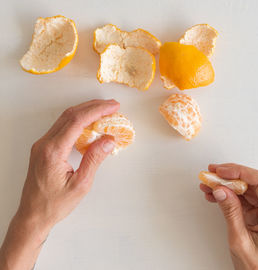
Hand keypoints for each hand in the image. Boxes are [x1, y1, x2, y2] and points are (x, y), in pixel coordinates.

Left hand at [0, 99, 118, 269]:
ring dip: (85, 111)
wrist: (33, 214)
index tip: (112, 107)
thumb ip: (94, 159)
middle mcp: (45, 143)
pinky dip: (78, 121)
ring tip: (104, 111)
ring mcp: (42, 144)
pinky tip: (89, 124)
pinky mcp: (43, 148)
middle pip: (70, 114)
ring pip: (65, 118)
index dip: (97, 110)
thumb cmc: (55, 204)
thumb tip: (108, 140)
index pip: (77, 121)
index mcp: (53, 151)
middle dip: (93, 106)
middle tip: (112, 105)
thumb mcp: (80, 184)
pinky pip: (62, 127)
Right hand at [200, 163, 257, 269]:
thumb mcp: (240, 241)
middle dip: (230, 177)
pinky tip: (215, 195)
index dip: (239, 172)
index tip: (221, 171)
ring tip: (208, 185)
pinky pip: (244, 201)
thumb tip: (221, 190)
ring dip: (227, 187)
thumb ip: (231, 212)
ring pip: (247, 191)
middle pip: (253, 183)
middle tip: (211, 174)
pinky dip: (229, 197)